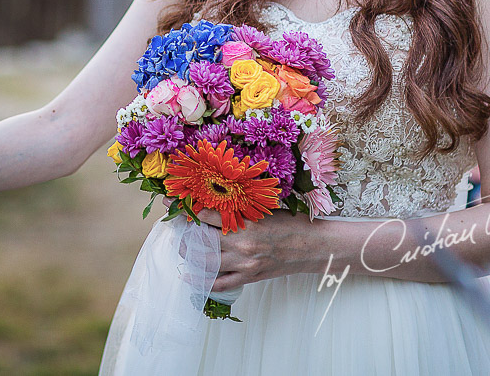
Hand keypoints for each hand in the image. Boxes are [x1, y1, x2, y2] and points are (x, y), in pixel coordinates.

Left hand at [187, 209, 318, 292]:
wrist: (313, 246)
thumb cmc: (291, 224)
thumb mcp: (262, 211)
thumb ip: (238, 210)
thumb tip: (213, 205)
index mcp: (246, 223)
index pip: (206, 215)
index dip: (188, 209)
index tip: (176, 204)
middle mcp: (242, 245)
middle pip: (202, 241)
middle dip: (185, 235)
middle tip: (177, 230)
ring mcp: (245, 264)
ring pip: (207, 263)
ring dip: (190, 256)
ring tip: (182, 249)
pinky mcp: (250, 277)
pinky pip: (221, 284)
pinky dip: (204, 281)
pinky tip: (191, 276)